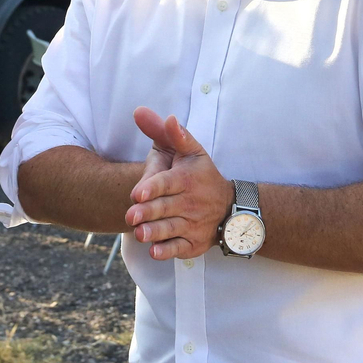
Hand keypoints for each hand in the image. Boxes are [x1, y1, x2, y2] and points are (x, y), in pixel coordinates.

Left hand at [125, 107, 232, 260]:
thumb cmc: (201, 175)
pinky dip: (168, 251)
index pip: (168, 183)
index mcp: (187, 179)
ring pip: (171, 230)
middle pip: (165, 208)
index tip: (138, 193)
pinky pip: (180, 249)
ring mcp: (192, 224)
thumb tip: (139, 111)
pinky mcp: (193, 243)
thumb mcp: (190, 151)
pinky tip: (155, 251)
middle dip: (148, 212)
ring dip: (154, 233)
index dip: (153, 188)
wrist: (230, 207)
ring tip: (139, 234)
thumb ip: (166, 133)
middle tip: (131, 216)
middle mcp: (190, 203)